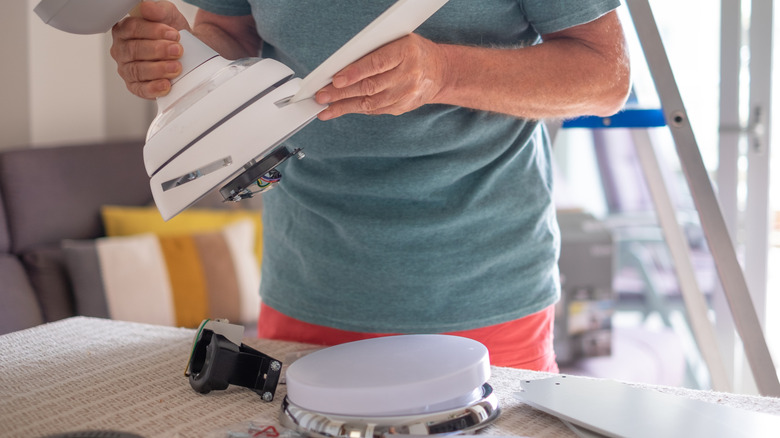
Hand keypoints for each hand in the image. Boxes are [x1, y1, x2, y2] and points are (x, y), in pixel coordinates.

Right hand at [110, 1, 191, 98]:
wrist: (186, 53)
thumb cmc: (172, 34)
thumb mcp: (168, 16)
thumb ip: (158, 10)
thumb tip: (147, 7)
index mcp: (125, 30)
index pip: (132, 29)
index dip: (153, 31)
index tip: (173, 34)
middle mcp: (122, 50)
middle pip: (134, 50)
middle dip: (158, 51)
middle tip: (177, 50)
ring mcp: (127, 69)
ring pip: (137, 70)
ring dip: (158, 69)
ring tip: (176, 67)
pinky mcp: (135, 86)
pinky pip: (140, 89)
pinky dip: (154, 88)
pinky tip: (166, 85)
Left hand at [314, 34, 449, 119]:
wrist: (440, 73)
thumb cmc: (414, 53)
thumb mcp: (398, 42)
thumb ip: (375, 52)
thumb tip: (343, 67)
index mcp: (406, 52)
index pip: (376, 64)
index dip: (355, 73)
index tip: (336, 80)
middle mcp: (408, 75)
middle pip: (370, 86)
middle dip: (342, 93)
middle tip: (321, 96)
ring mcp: (406, 94)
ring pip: (370, 103)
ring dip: (345, 106)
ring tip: (325, 109)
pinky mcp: (402, 107)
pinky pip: (376, 110)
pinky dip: (357, 109)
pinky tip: (342, 109)